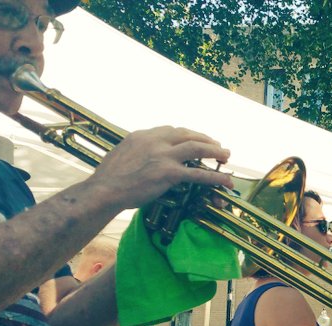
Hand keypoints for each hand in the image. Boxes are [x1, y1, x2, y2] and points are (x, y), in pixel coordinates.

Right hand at [91, 126, 232, 210]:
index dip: (188, 134)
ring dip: (215, 151)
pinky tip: (225, 180)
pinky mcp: (168, 173)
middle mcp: (155, 140)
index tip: (197, 138)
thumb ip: (136, 151)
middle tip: (218, 146)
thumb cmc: (108, 179)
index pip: (172, 130)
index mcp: (143, 135)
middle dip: (206, 139)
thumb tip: (140, 156)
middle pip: (188, 134)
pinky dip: (215, 177)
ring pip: (197, 148)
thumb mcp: (122, 154)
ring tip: (226, 155)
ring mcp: (163, 155)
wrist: (104, 190)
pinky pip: (198, 174)